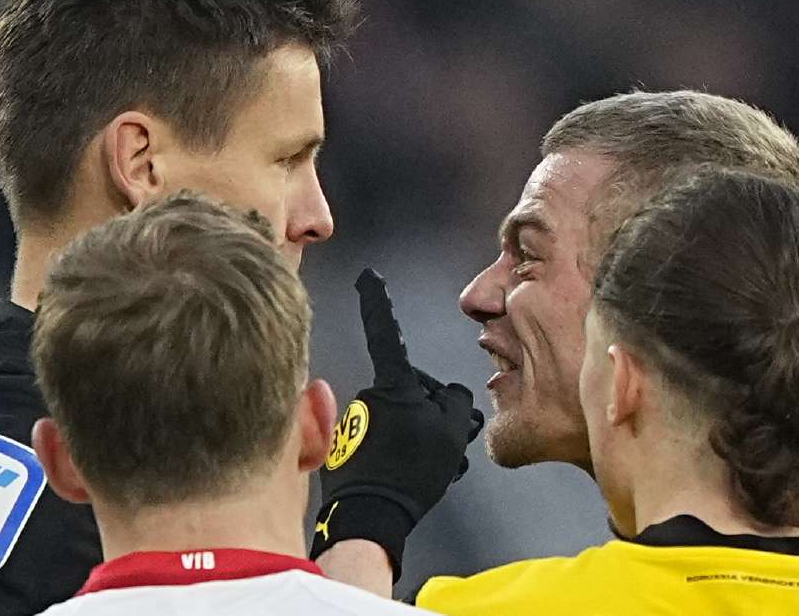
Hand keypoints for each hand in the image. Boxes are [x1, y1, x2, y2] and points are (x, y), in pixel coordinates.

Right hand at [310, 268, 483, 579]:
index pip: (385, 340)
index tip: (370, 279)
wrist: (368, 518)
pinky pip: (457, 438)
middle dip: (421, 397)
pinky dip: (442, 442)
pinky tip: (421, 459)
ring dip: (438, 417)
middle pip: (433, 386)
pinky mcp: (455, 460)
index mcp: (396, 394)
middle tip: (395, 422)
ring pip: (453, 411)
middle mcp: (430, 411)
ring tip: (412, 440)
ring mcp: (448, 438)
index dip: (375, 307)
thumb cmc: (349, 477)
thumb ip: (369, 401)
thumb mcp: (340, 427)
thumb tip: (380, 397)